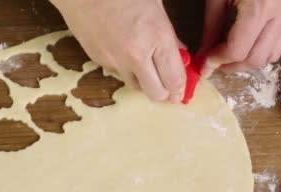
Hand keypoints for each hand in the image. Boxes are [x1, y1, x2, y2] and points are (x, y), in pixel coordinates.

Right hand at [50, 0, 186, 102]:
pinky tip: (123, 50)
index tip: (182, 91)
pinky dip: (125, 68)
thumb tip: (180, 54)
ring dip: (144, 82)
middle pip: (155, 94)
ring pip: (135, 86)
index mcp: (156, 37)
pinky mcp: (97, 60)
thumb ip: (169, 35)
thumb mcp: (155, 5)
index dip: (180, 90)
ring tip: (146, 66)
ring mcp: (114, 60)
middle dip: (164, 93)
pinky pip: (117, 72)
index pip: (174, 80)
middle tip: (168, 86)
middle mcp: (135, 55)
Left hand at [199, 0, 280, 75]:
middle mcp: (280, 13)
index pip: (238, 51)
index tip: (203, 63)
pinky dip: (261, 50)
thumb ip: (211, 27)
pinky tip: (246, 42)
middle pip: (256, 58)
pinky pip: (279, 42)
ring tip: (229, 54)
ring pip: (271, 55)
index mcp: (260, 7)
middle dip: (232, 66)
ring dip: (248, 60)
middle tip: (214, 62)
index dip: (217, 61)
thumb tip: (204, 56)